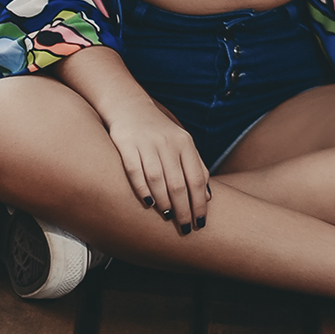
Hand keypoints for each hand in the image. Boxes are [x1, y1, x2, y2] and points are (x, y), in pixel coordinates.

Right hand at [106, 98, 209, 232]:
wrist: (130, 106)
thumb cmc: (160, 131)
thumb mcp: (182, 143)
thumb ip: (195, 166)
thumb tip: (207, 196)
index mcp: (184, 143)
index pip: (196, 178)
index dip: (199, 203)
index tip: (200, 223)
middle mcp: (167, 143)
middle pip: (178, 183)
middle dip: (183, 209)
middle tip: (184, 227)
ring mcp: (146, 143)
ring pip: (157, 179)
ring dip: (164, 201)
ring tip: (167, 217)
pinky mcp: (126, 144)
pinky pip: (134, 171)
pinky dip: (142, 189)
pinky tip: (148, 203)